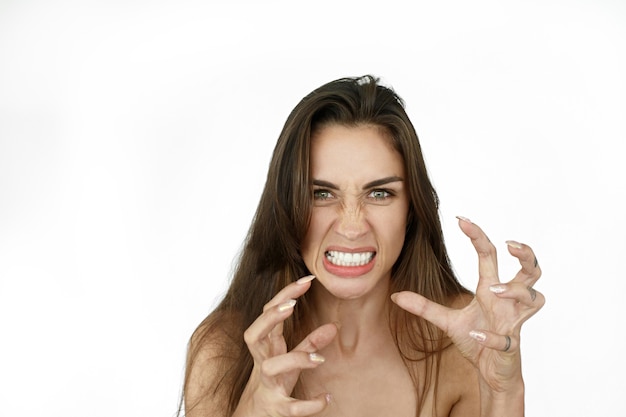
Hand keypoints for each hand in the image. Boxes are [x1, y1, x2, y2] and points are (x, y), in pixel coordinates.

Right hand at [235, 276, 336, 416]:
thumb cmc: (274, 382)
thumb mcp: (292, 360)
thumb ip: (310, 342)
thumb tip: (333, 326)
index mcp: (267, 346)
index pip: (269, 313)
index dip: (285, 294)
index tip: (307, 279)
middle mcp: (262, 361)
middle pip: (254, 334)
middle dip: (270, 318)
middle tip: (291, 305)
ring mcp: (267, 384)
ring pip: (271, 367)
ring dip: (295, 360)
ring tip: (319, 359)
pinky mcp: (276, 408)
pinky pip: (290, 407)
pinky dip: (307, 405)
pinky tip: (325, 399)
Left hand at [391, 217, 543, 392]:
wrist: (492, 374)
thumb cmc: (477, 341)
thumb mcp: (446, 321)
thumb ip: (424, 307)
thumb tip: (395, 295)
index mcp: (491, 291)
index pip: (490, 256)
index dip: (479, 236)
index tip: (463, 220)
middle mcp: (506, 303)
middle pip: (530, 271)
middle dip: (526, 254)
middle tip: (510, 244)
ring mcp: (512, 323)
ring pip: (533, 298)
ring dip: (515, 290)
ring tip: (493, 289)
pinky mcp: (510, 347)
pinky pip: (509, 339)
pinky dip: (494, 336)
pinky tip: (478, 334)